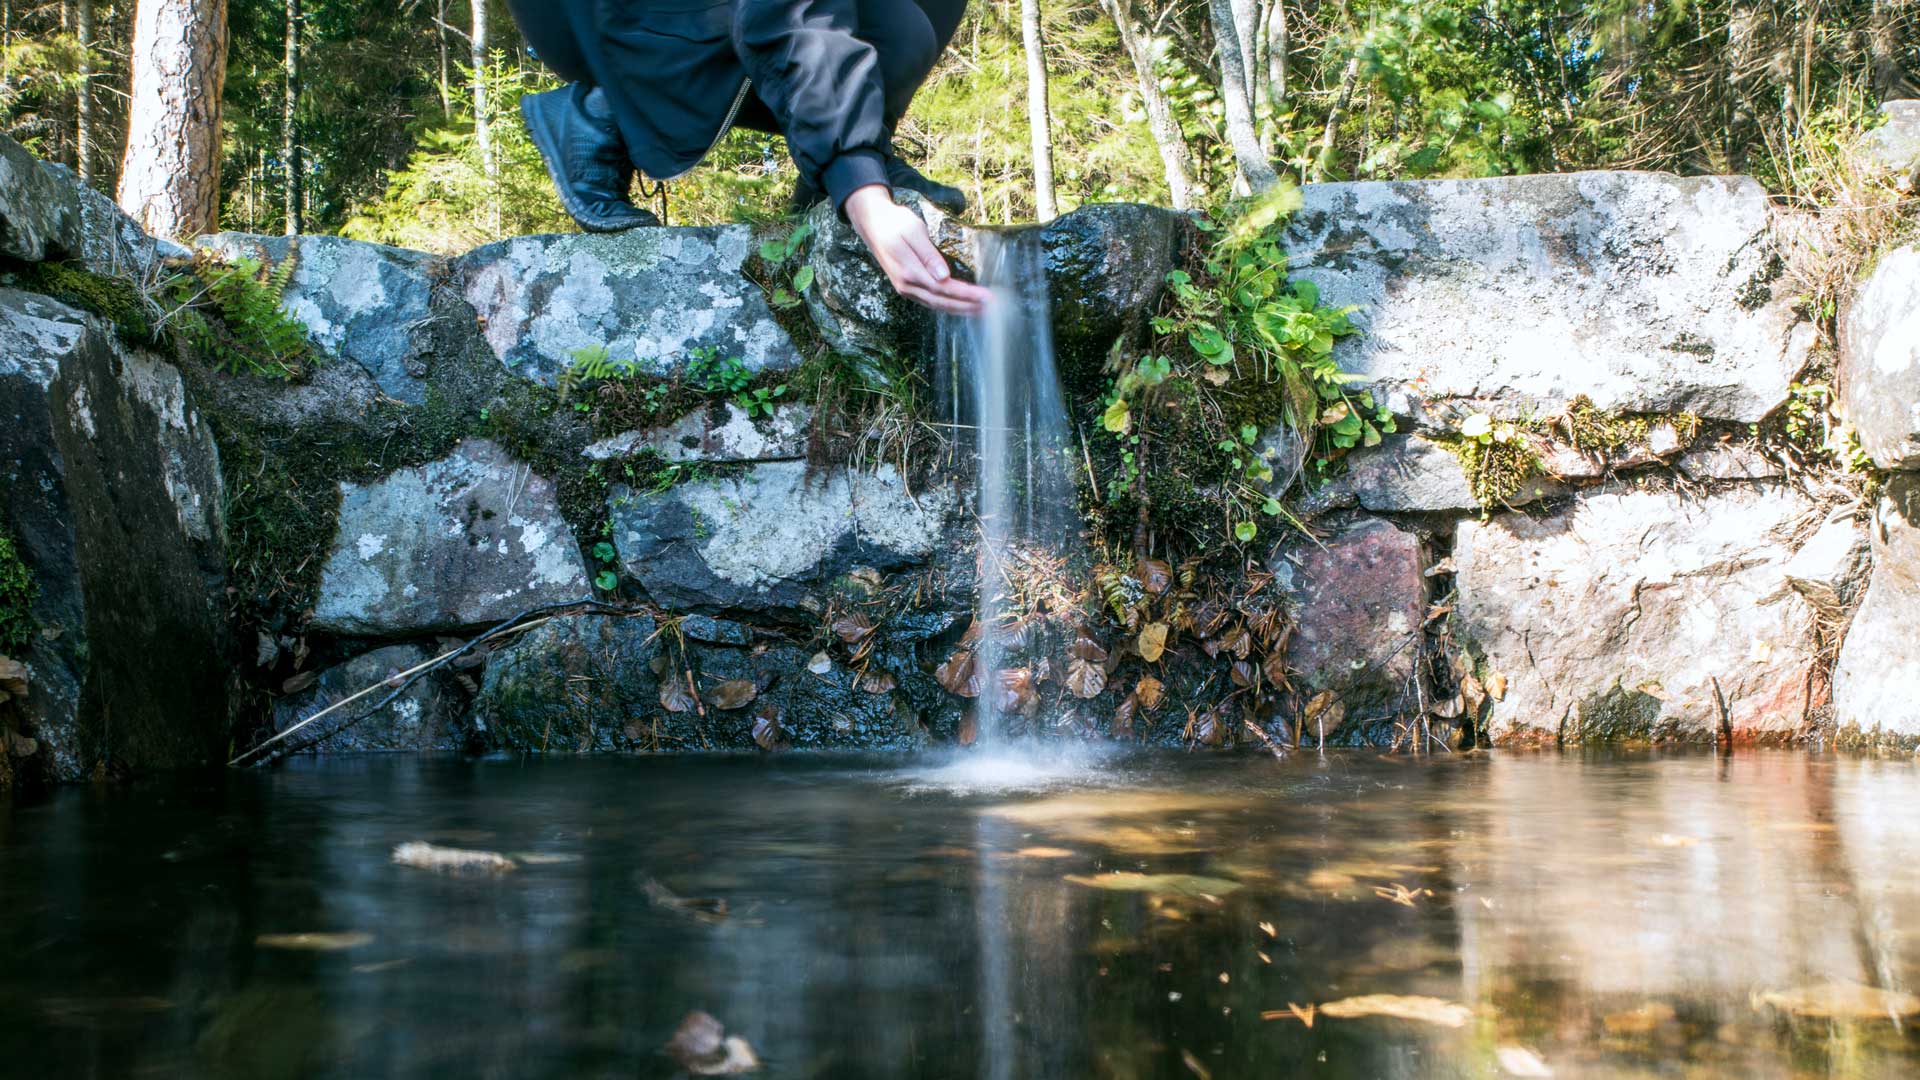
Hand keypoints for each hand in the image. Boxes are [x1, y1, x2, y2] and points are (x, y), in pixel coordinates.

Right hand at [843, 185, 989, 315]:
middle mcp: (907, 285)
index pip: (944, 288)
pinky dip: (947, 306)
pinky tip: (959, 306)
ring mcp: (905, 288)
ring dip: (959, 309)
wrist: (872, 224)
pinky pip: (930, 302)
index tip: (986, 296)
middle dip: (967, 306)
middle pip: (942, 302)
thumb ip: (928, 254)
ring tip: (980, 310)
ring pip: (936, 305)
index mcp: (909, 271)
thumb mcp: (913, 231)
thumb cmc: (895, 223)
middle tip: (990, 307)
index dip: (966, 294)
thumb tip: (944, 276)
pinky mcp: (906, 287)